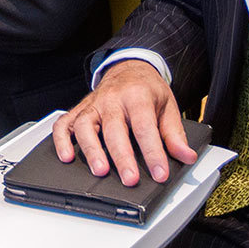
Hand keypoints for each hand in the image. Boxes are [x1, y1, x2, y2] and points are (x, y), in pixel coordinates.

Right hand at [52, 59, 196, 186]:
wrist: (129, 68)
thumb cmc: (147, 90)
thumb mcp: (167, 107)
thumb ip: (175, 134)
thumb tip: (186, 157)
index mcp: (138, 95)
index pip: (145, 126)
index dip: (153, 152)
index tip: (159, 173)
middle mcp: (112, 99)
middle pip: (114, 129)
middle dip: (122, 156)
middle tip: (130, 179)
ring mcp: (93, 104)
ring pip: (85, 126)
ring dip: (91, 150)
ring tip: (100, 171)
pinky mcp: (79, 110)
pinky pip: (64, 123)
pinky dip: (62, 140)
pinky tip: (67, 156)